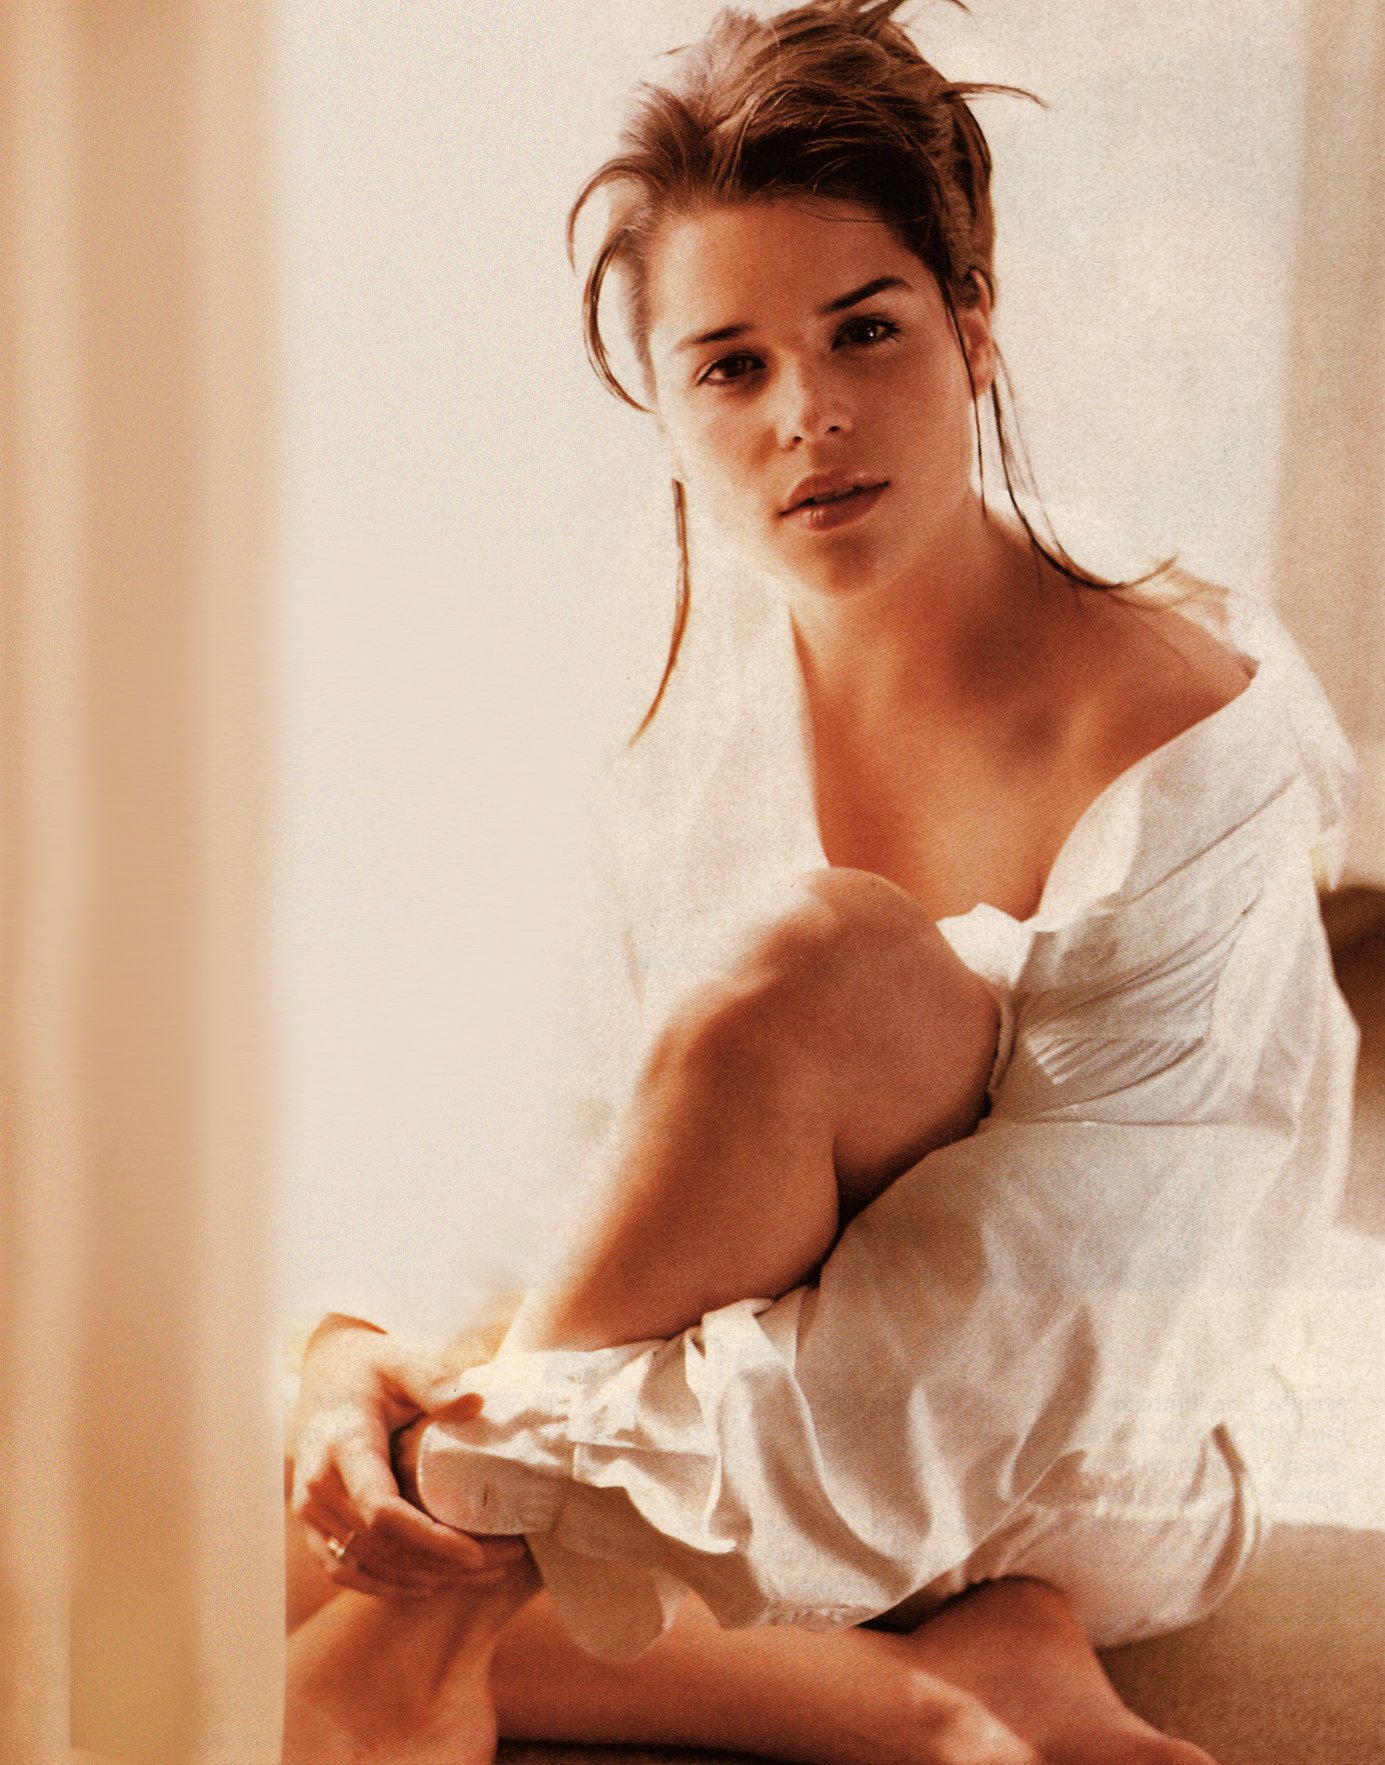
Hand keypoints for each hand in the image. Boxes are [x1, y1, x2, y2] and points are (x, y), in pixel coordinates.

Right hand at [288, 1313, 527, 1598]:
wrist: (324, 1375)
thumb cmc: (370, 1367)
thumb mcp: (401, 1362)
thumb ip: (435, 1382)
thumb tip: (475, 1403)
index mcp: (341, 1445)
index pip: (381, 1510)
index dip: (429, 1539)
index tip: (476, 1551)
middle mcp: (317, 1487)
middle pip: (381, 1547)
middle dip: (443, 1564)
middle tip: (503, 1560)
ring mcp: (309, 1512)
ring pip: (367, 1567)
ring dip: (426, 1579)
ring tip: (484, 1574)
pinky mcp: (312, 1526)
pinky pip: (346, 1571)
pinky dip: (389, 1584)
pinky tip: (432, 1583)